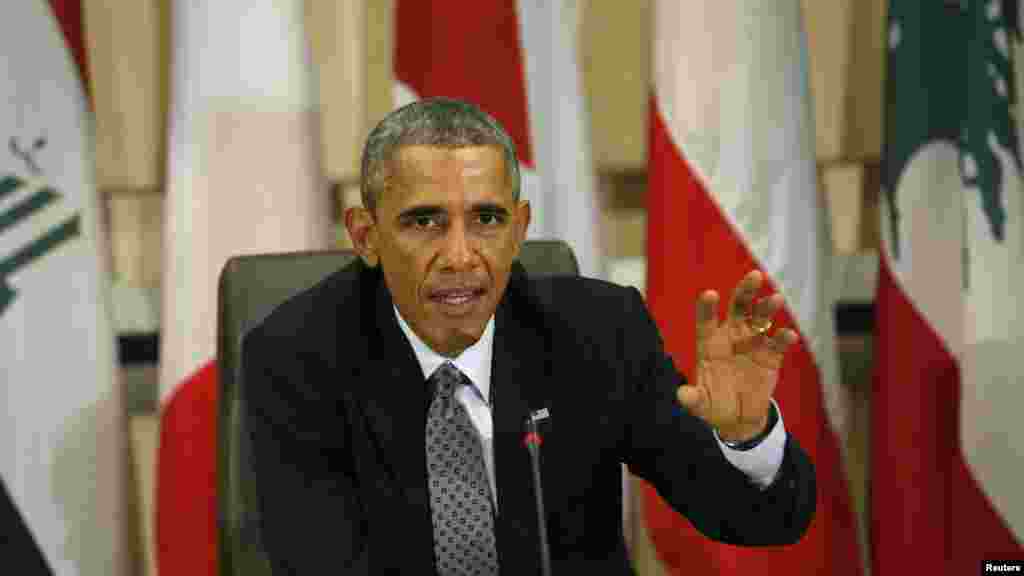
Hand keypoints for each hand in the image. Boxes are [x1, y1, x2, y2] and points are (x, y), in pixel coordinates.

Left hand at [676, 270, 798, 441]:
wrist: (738, 418)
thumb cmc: (714, 405)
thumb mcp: (701, 405)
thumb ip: (693, 399)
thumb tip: (682, 395)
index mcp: (709, 344)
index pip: (706, 321)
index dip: (707, 308)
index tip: (710, 294)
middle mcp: (731, 337)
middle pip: (738, 308)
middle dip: (745, 291)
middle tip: (755, 276)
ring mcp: (752, 344)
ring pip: (760, 319)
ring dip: (767, 308)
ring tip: (775, 298)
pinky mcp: (771, 357)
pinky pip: (777, 344)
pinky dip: (783, 339)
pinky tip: (789, 335)